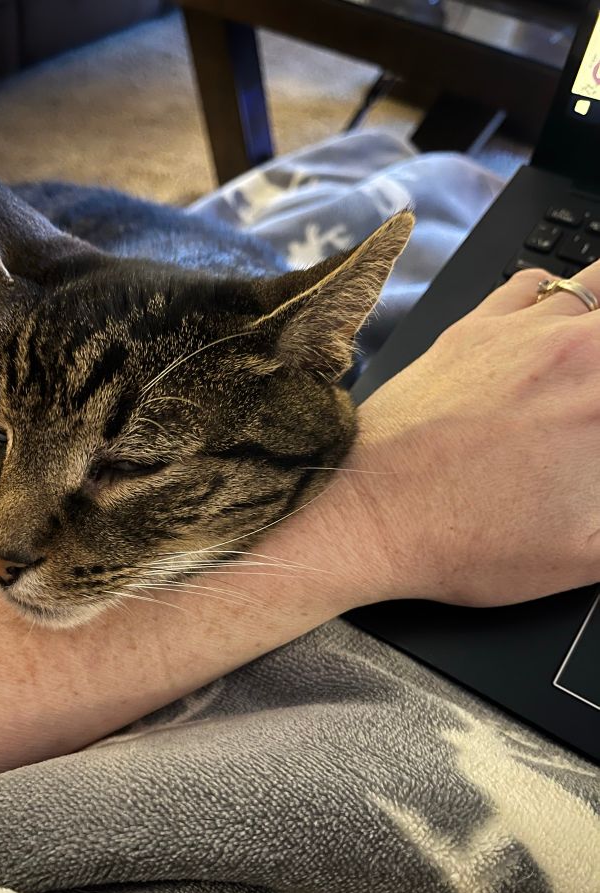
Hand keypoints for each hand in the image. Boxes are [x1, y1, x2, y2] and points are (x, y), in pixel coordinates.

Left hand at [346, 265, 599, 606]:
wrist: (369, 518)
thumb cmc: (465, 541)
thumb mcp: (585, 553)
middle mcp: (571, 351)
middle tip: (594, 404)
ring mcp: (518, 332)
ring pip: (596, 285)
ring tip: (592, 356)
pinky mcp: (469, 330)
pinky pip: (533, 284)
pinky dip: (557, 298)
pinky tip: (554, 327)